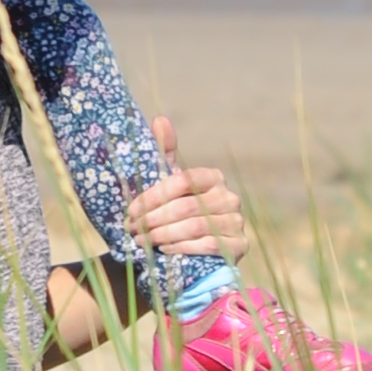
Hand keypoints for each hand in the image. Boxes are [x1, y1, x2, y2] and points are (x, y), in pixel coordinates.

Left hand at [124, 113, 247, 261]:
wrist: (195, 250)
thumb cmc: (178, 210)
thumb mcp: (169, 183)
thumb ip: (163, 152)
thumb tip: (160, 119)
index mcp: (213, 177)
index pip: (182, 181)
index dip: (153, 196)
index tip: (131, 210)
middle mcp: (229, 197)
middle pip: (185, 207)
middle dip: (153, 219)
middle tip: (132, 229)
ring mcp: (237, 222)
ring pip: (194, 227)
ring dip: (162, 235)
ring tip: (142, 241)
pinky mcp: (240, 245)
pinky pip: (208, 246)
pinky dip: (182, 248)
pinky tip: (163, 251)